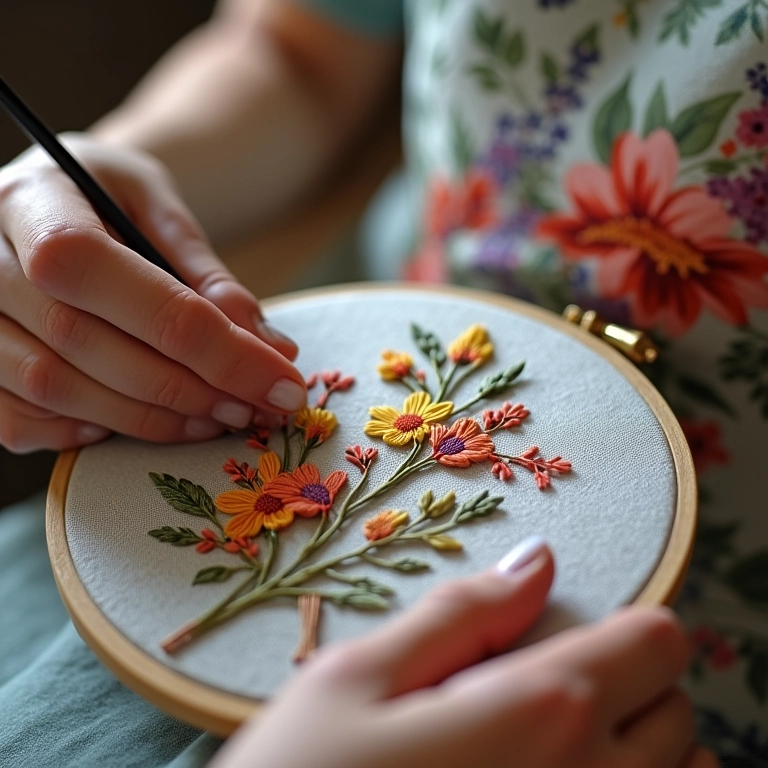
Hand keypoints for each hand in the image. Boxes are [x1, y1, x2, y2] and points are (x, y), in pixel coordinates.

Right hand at [0, 134, 305, 452]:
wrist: (42, 197)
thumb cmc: (103, 196)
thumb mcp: (158, 205)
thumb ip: (206, 273)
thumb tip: (269, 349)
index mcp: (34, 200)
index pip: (119, 282)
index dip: (212, 345)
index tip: (280, 381)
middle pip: (86, 342)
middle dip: (186, 388)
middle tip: (253, 407)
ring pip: (52, 388)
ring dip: (148, 417)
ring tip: (214, 417)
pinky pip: (17, 419)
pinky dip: (85, 431)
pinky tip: (141, 420)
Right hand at [213, 539, 717, 767]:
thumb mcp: (355, 679)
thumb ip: (457, 615)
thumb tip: (536, 563)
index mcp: (538, 714)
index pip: (656, 642)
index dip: (625, 624)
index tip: (574, 631)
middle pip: (679, 709)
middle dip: (630, 684)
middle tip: (551, 689)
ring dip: (644, 752)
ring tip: (560, 746)